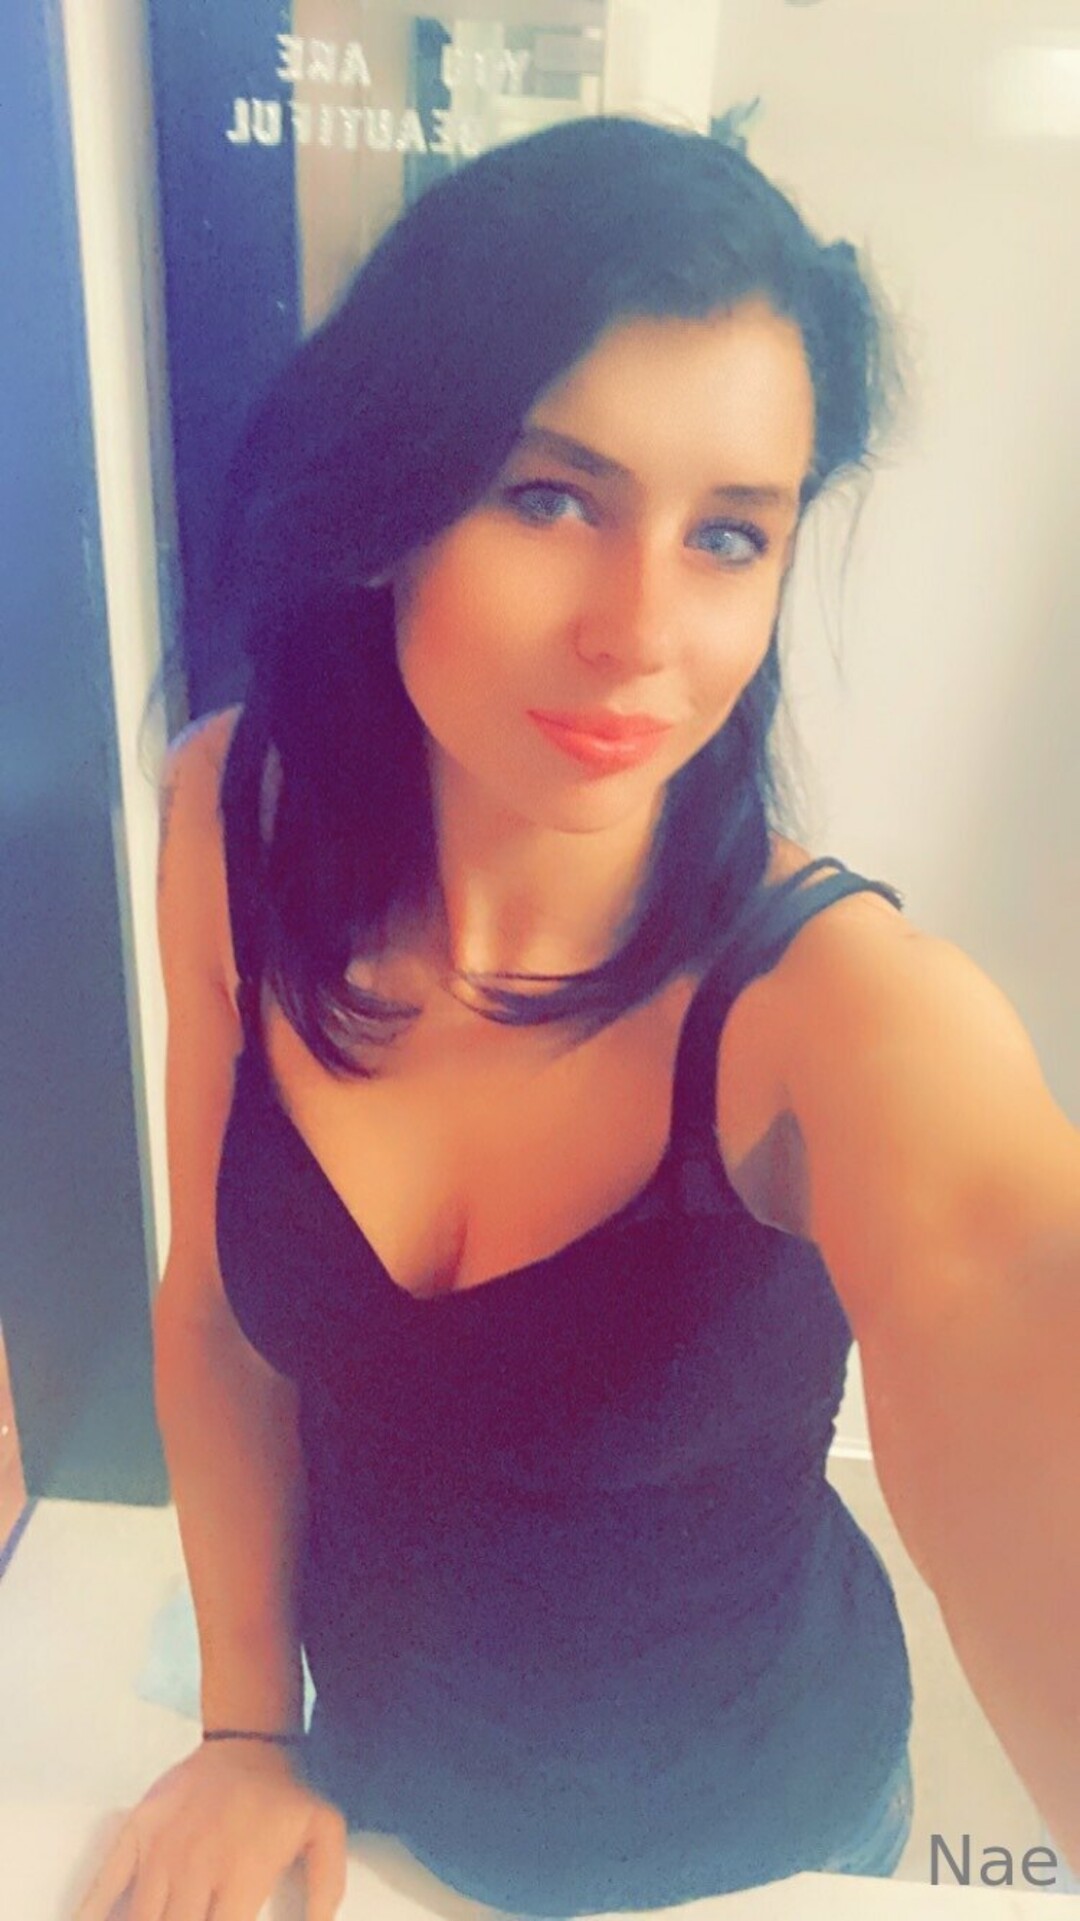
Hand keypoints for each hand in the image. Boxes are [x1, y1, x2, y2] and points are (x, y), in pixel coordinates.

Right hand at [70, 1739, 347, 1920]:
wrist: (248, 1740)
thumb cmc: (284, 1796)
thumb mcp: (324, 1833)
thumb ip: (326, 1889)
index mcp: (240, 1876)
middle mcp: (197, 1867)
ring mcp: (161, 1849)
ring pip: (140, 1918)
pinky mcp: (137, 1830)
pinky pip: (104, 1881)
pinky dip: (92, 1911)